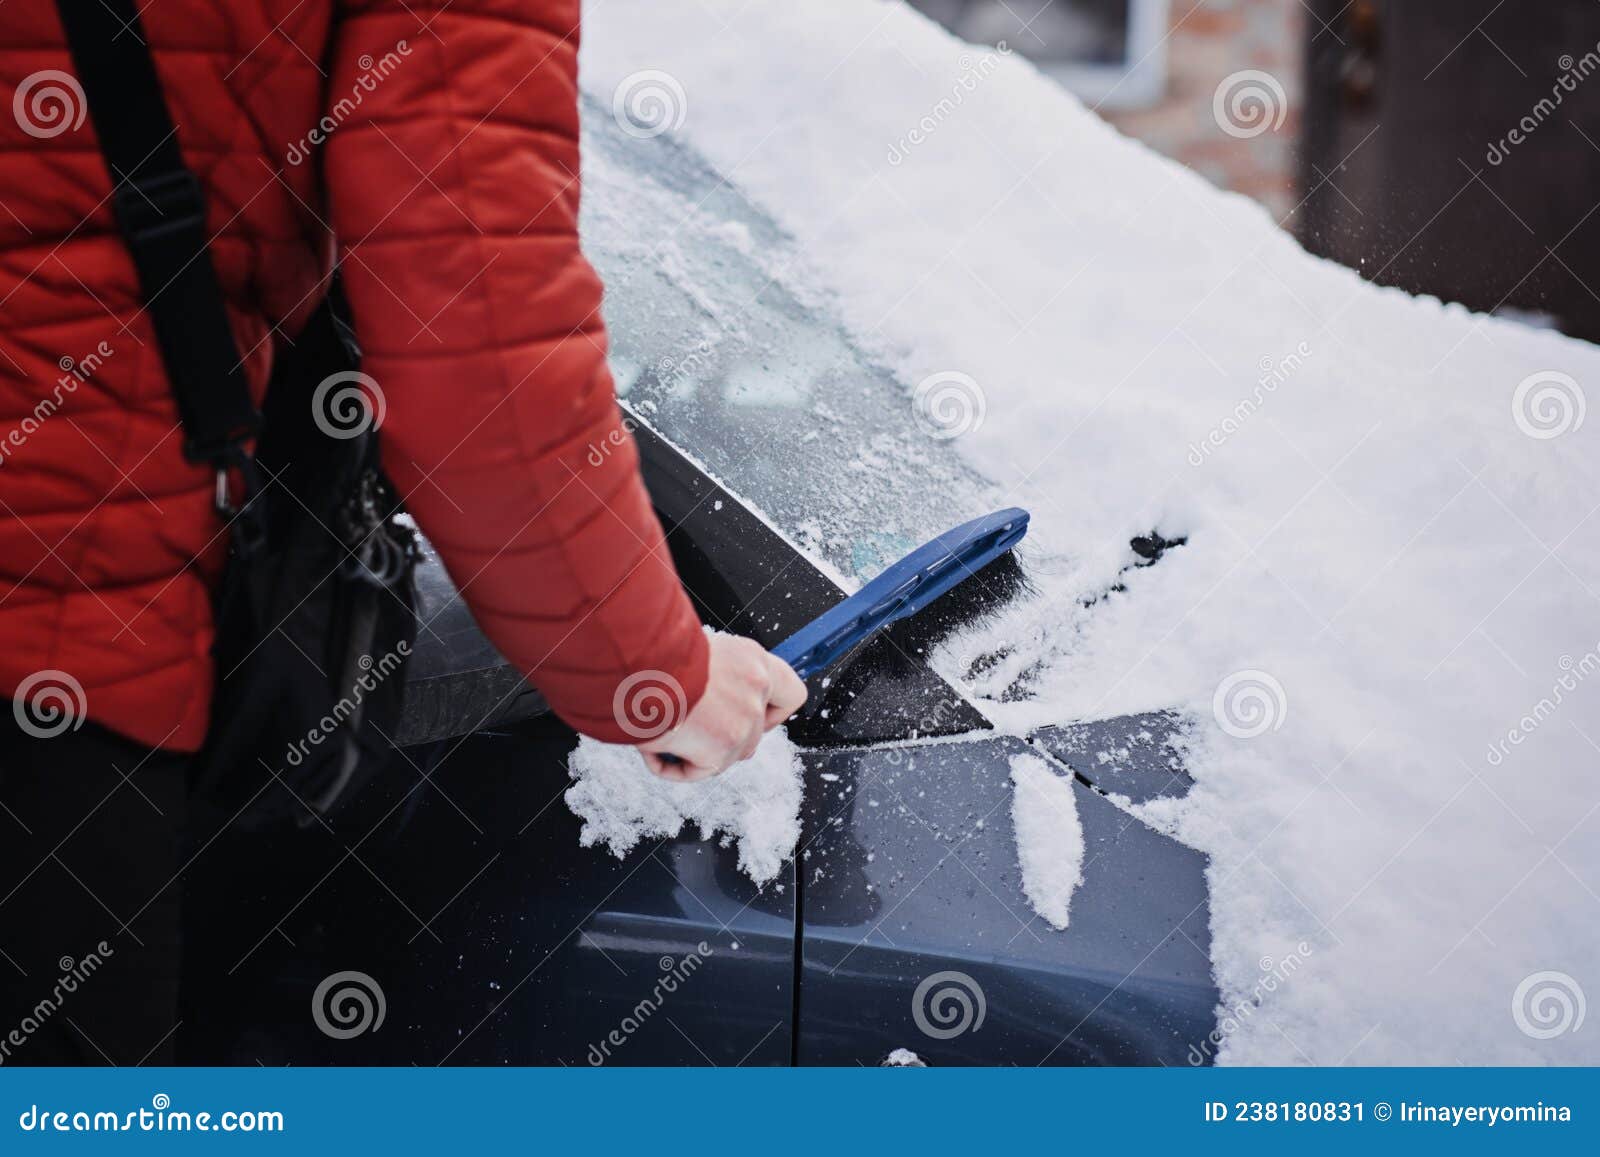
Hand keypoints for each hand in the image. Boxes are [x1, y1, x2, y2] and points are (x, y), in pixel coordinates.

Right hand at [637, 635, 806, 781]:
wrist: (633, 660)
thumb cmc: (650, 651)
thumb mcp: (691, 654)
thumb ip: (711, 679)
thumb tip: (700, 704)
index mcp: (752, 659)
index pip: (790, 693)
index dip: (771, 710)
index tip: (747, 712)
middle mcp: (756, 689)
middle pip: (754, 734)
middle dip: (722, 737)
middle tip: (686, 726)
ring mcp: (744, 723)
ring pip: (726, 755)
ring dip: (694, 750)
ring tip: (656, 731)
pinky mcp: (721, 752)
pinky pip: (695, 771)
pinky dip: (669, 766)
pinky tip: (647, 746)